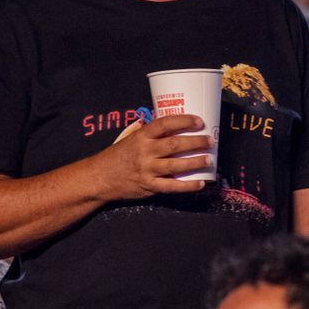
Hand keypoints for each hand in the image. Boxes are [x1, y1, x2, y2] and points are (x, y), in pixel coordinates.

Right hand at [97, 114, 213, 201]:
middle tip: (210, 140)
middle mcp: (145, 152)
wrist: (98, 178)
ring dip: (195, 162)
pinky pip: (172, 187)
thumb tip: (165, 123)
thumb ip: (145, 131)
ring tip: (209, 159)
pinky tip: (200, 183)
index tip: (199, 121)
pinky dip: (187, 186)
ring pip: (176, 165)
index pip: (165, 124)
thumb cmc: (115, 156)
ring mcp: (147, 170)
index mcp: (141, 137)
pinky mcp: (149, 186)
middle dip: (196, 142)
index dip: (184, 121)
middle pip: (175, 145)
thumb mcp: (127, 138)